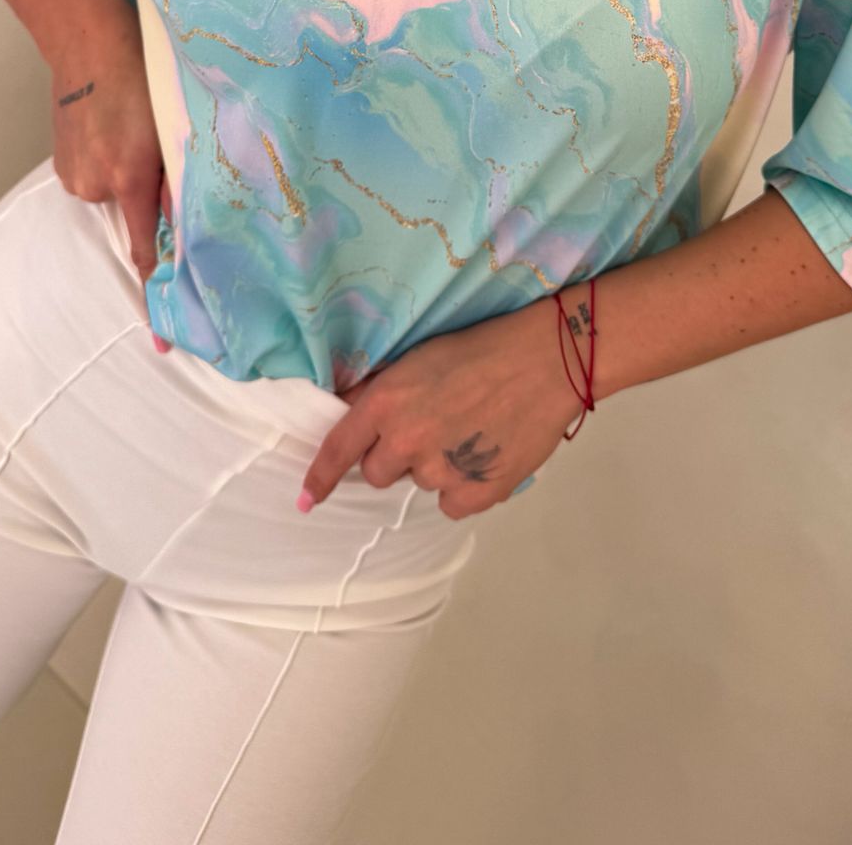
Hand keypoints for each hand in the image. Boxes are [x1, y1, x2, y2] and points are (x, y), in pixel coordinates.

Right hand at [48, 16, 171, 290]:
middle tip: (152, 149)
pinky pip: (98, 181)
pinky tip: (113, 130)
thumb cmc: (140, 73)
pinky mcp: (62, 166)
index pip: (146, 252)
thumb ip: (179, 179)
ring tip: (132, 129)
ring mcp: (75, 176)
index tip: (163, 342)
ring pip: (116, 196)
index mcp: (129, 177)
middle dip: (149, 198)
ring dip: (129, 176)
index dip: (156, 295)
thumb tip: (187, 224)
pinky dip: (110, 165)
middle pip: (135, 217)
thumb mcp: (172, 123)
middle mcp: (96, 185)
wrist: (86, 38)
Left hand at [297, 301, 585, 520]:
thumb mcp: (418, 357)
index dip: (319, 479)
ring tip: (469, 431)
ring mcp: (441, 471)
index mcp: (386, 403)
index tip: (305, 502)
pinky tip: (485, 454)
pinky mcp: (476, 493)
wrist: (545, 361)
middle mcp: (405, 441)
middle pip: (377, 474)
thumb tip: (350, 408)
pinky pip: (452, 503)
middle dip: (393, 457)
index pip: (338, 449)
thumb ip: (382, 389)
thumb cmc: (481, 348)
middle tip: (429, 429)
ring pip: (420, 484)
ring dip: (435, 466)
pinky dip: (464, 485)